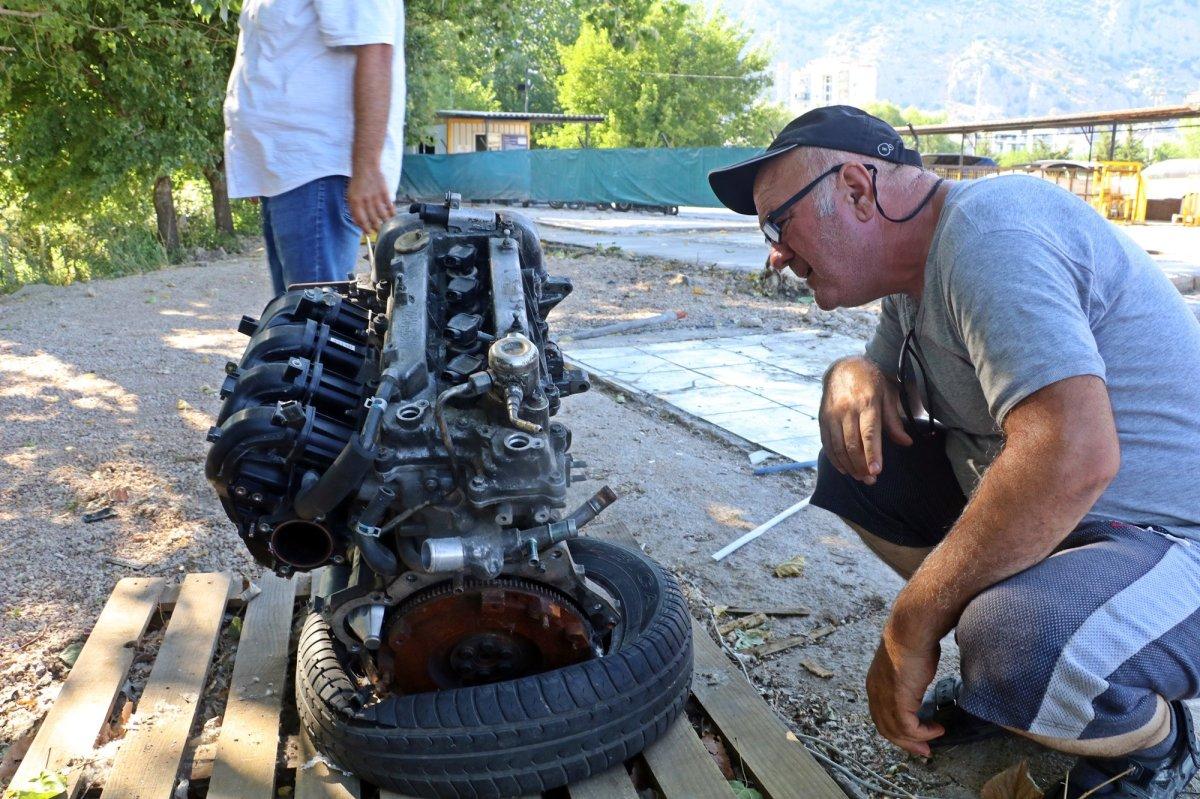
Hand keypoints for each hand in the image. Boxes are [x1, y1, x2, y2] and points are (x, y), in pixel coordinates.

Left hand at [347, 168, 394, 233]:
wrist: (366, 167)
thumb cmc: (357, 183)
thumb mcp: (351, 196)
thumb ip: (353, 210)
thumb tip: (358, 224)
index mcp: (355, 202)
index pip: (361, 221)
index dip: (365, 229)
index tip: (368, 233)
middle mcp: (365, 200)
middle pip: (373, 220)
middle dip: (376, 227)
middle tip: (377, 229)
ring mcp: (376, 197)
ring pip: (383, 216)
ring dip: (384, 221)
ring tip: (384, 221)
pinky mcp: (384, 193)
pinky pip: (390, 207)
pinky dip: (392, 213)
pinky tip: (391, 214)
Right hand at [819, 357, 911, 484]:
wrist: (844, 368)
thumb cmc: (871, 382)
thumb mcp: (888, 396)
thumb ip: (894, 421)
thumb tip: (906, 443)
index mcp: (867, 402)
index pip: (868, 433)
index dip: (872, 453)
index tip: (876, 471)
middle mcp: (847, 409)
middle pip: (852, 444)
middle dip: (861, 466)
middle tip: (871, 480)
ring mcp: (832, 414)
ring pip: (838, 447)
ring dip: (849, 466)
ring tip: (860, 477)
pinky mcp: (823, 418)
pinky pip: (827, 443)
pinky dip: (835, 459)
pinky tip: (844, 469)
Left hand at [866, 628, 943, 755]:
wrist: (911, 631)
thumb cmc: (913, 641)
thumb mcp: (906, 666)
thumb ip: (907, 680)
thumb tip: (917, 685)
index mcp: (875, 685)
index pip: (881, 716)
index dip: (897, 729)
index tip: (914, 737)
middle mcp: (875, 693)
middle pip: (886, 728)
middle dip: (906, 742)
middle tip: (924, 750)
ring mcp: (884, 698)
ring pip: (896, 731)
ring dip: (916, 740)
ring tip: (933, 739)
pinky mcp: (898, 701)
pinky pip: (908, 727)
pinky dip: (923, 733)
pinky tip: (936, 729)